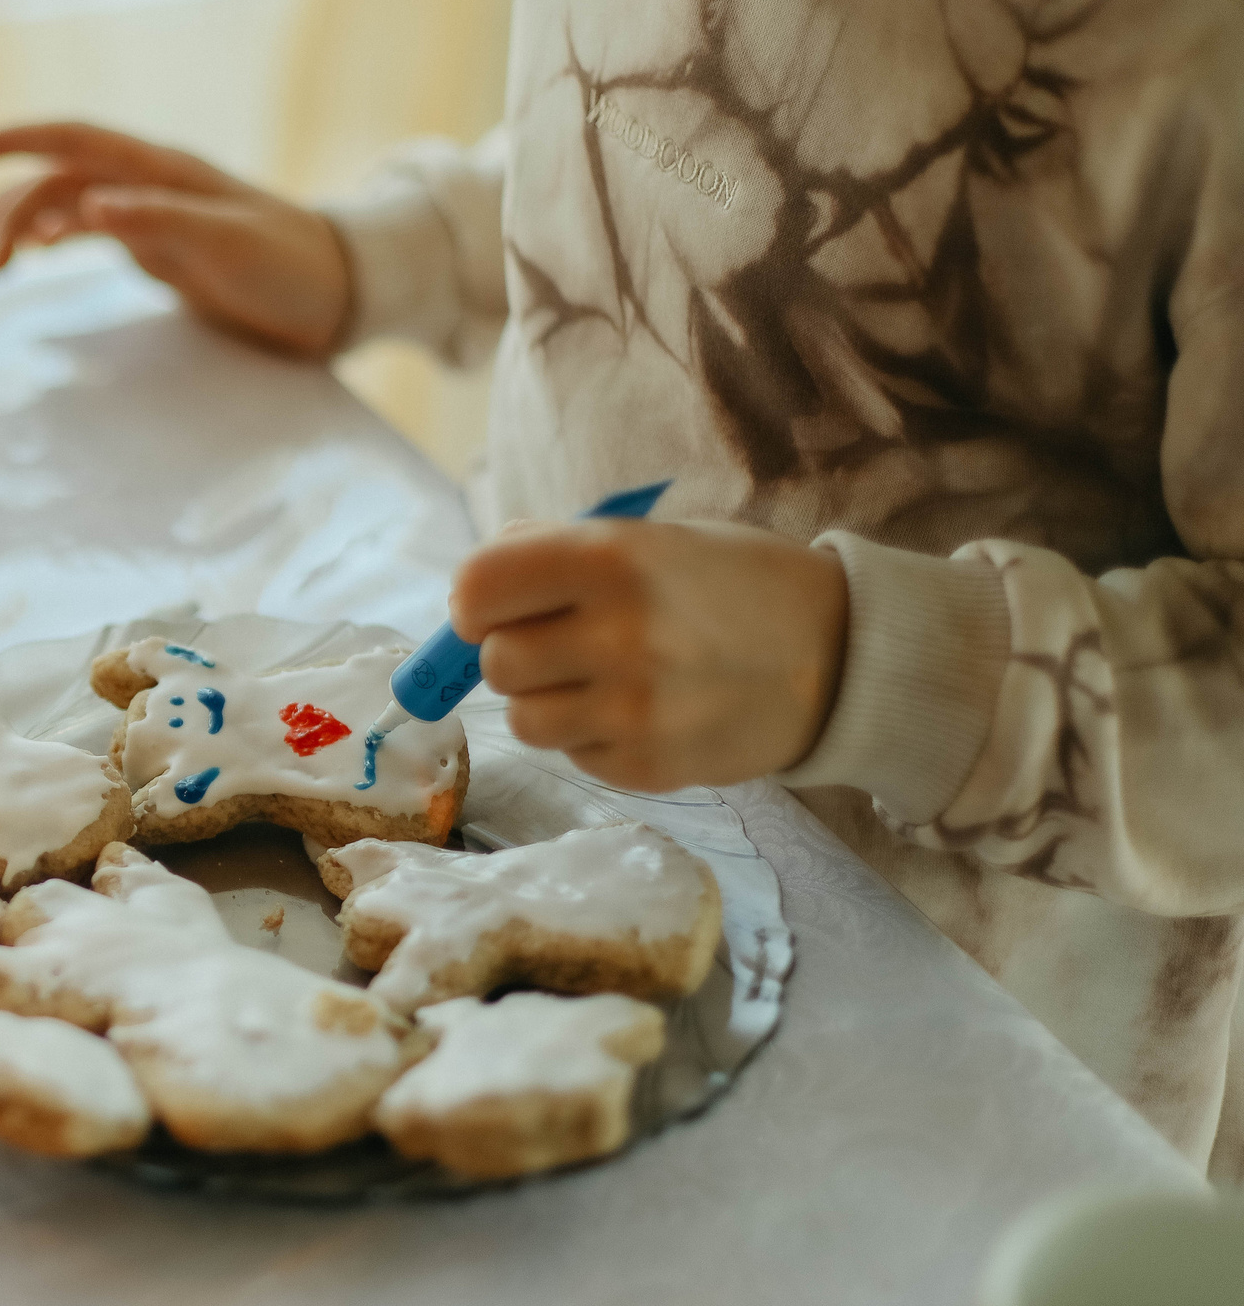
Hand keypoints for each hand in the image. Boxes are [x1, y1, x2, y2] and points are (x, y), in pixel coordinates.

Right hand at [0, 121, 351, 357]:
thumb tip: (86, 207)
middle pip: (60, 178)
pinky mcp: (154, 245)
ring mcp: (148, 212)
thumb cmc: (289, 263)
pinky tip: (24, 255)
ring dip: (22, 225)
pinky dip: (49, 239)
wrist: (335, 293)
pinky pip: (86, 230)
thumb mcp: (228, 244)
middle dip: (12, 208)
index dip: (22, 140)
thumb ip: (159, 221)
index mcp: (164, 169)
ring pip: (66, 204)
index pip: (78, 140)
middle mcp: (149, 182)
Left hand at [451, 519, 850, 791]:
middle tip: (563, 642)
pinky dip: (591, 736)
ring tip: (604, 678)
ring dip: (548, 701)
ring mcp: (635, 709)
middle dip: (515, 652)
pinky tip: (643, 710)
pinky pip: (573, 755)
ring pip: (524, 719)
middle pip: (496, 662)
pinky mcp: (649, 766)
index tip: (494, 606)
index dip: (477, 600)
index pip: (478, 588)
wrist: (837, 653)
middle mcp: (619, 635)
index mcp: (610, 559)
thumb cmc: (728, 585)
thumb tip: (468, 593)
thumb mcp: (646, 539)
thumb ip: (554, 555)